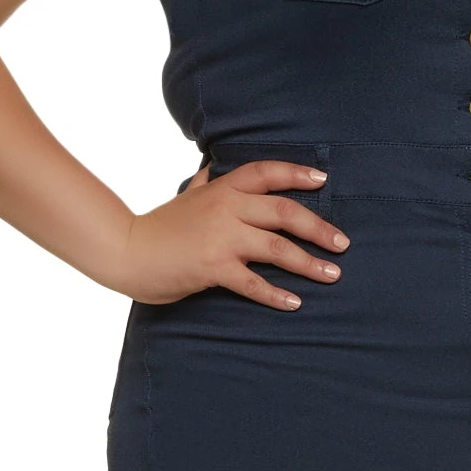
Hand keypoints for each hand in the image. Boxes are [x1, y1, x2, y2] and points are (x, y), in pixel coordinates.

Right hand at [120, 159, 348, 307]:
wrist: (127, 252)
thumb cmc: (158, 227)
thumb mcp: (183, 198)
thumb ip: (201, 183)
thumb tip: (209, 168)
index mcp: (222, 188)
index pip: (266, 172)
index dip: (296, 174)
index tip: (323, 181)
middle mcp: (226, 208)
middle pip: (285, 212)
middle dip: (319, 228)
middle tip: (343, 244)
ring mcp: (221, 238)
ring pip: (277, 248)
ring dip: (309, 263)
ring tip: (332, 275)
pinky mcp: (213, 268)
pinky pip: (253, 283)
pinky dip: (276, 295)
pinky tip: (294, 303)